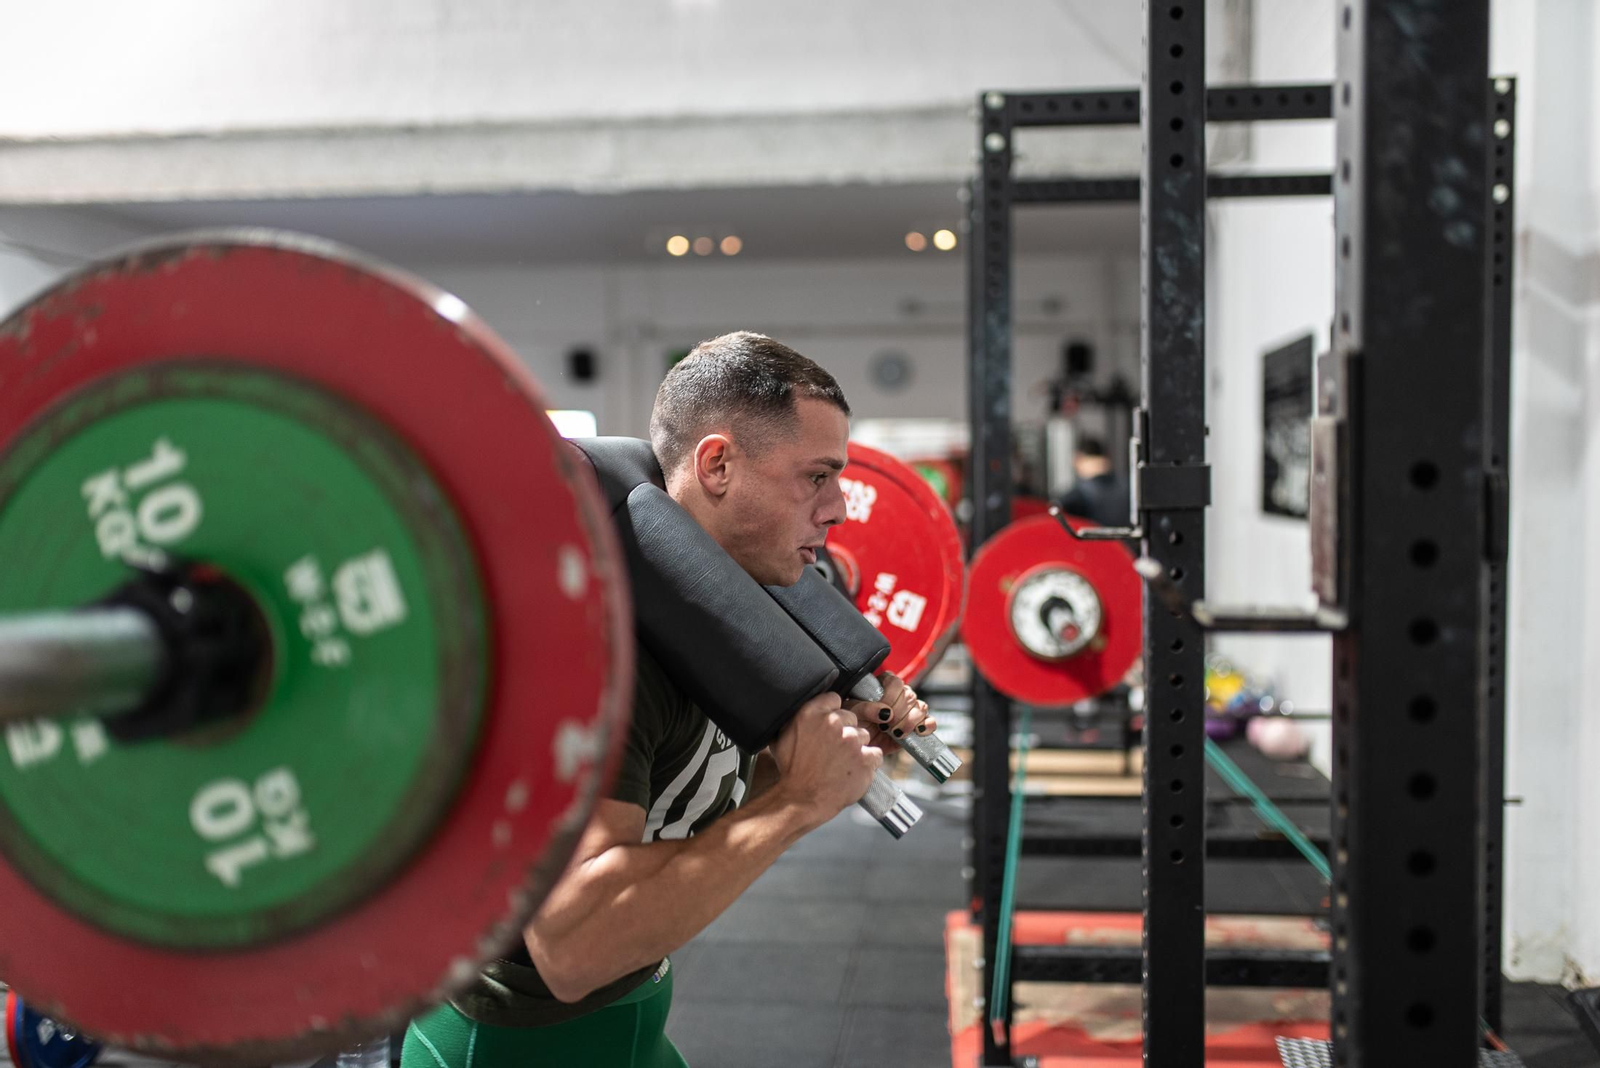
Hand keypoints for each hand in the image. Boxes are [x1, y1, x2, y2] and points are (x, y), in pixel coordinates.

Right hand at [769, 692, 882, 826]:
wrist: (801, 799)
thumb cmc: (791, 771)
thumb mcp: (781, 735)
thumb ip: (796, 716)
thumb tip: (801, 706)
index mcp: (811, 713)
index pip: (834, 698)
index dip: (833, 713)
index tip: (831, 725)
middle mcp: (833, 722)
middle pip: (851, 717)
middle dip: (845, 731)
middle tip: (834, 749)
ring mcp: (852, 740)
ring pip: (864, 736)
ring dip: (857, 747)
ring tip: (842, 763)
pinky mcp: (865, 758)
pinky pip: (875, 754)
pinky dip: (868, 762)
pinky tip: (853, 770)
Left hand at [845, 672, 935, 752]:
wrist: (862, 744)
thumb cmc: (856, 722)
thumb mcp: (855, 713)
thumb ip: (867, 708)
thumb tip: (886, 712)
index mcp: (885, 685)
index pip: (895, 682)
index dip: (891, 697)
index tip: (883, 712)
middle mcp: (900, 695)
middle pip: (909, 696)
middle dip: (899, 714)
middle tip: (886, 727)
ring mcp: (910, 709)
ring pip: (921, 707)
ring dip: (910, 722)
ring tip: (896, 733)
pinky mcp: (917, 725)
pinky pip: (930, 721)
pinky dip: (927, 726)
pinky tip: (918, 732)